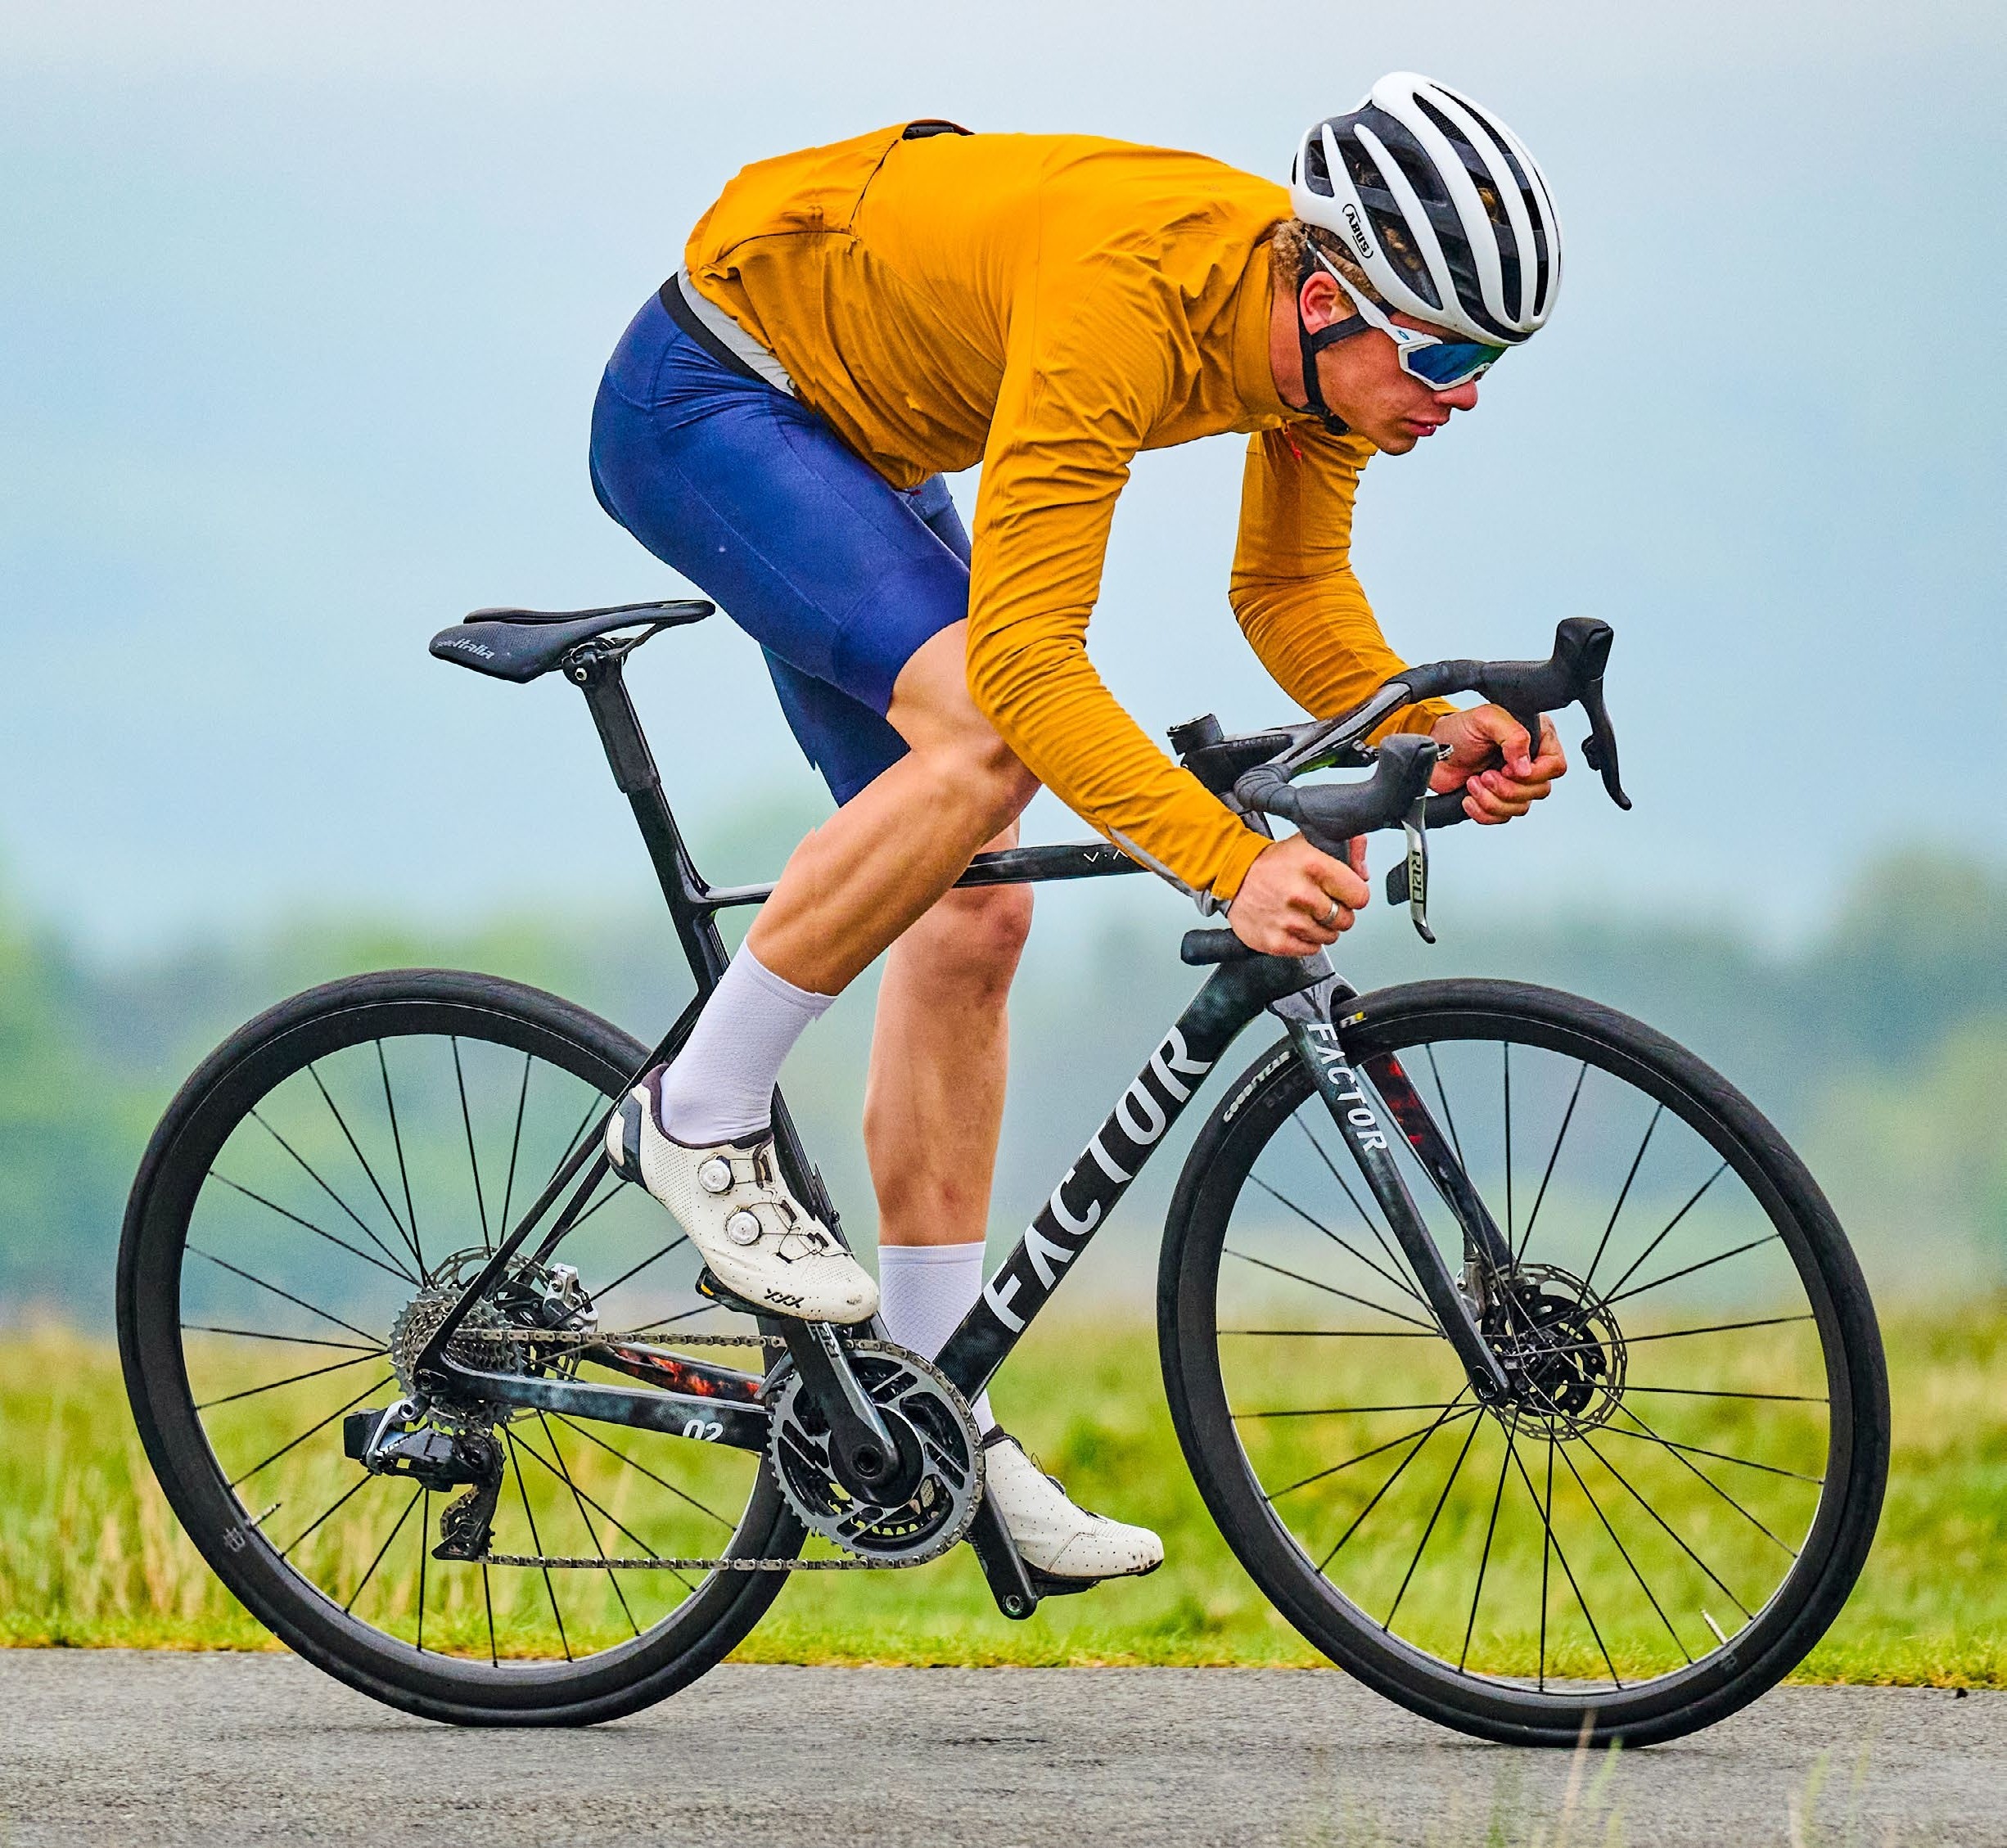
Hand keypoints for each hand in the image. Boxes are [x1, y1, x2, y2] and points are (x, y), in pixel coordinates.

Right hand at [1227, 833, 1369, 955]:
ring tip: (1305, 913)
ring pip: (1329, 937)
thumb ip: (1347, 849)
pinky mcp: (1276, 941)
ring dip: (1322, 928)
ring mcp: (1288, 920)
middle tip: (1320, 903)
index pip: (1360, 896)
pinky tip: (1294, 925)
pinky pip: (1310, 950)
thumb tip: (1364, 871)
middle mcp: (1301, 894)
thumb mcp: (1310, 843)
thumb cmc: (1273, 862)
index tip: (1343, 893)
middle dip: (1337, 912)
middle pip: (1346, 920)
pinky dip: (1306, 941)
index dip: (1353, 895)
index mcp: (1314, 865)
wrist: (1232, 875)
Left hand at [1429, 704, 1566, 823]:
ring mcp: (1514, 783)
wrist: (1434, 749)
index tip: (1507, 768)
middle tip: (1485, 775)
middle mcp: (1529, 762)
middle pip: (1539, 791)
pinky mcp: (1497, 799)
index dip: (1534, 773)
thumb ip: (1513, 736)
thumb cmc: (1459, 729)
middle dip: (1507, 788)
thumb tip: (1525, 767)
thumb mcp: (1486, 719)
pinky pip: (1502, 818)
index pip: (1555, 766)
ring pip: (1520, 808)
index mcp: (1536, 738)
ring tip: (1473, 782)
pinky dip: (1483, 812)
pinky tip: (1469, 798)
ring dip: (1492, 800)